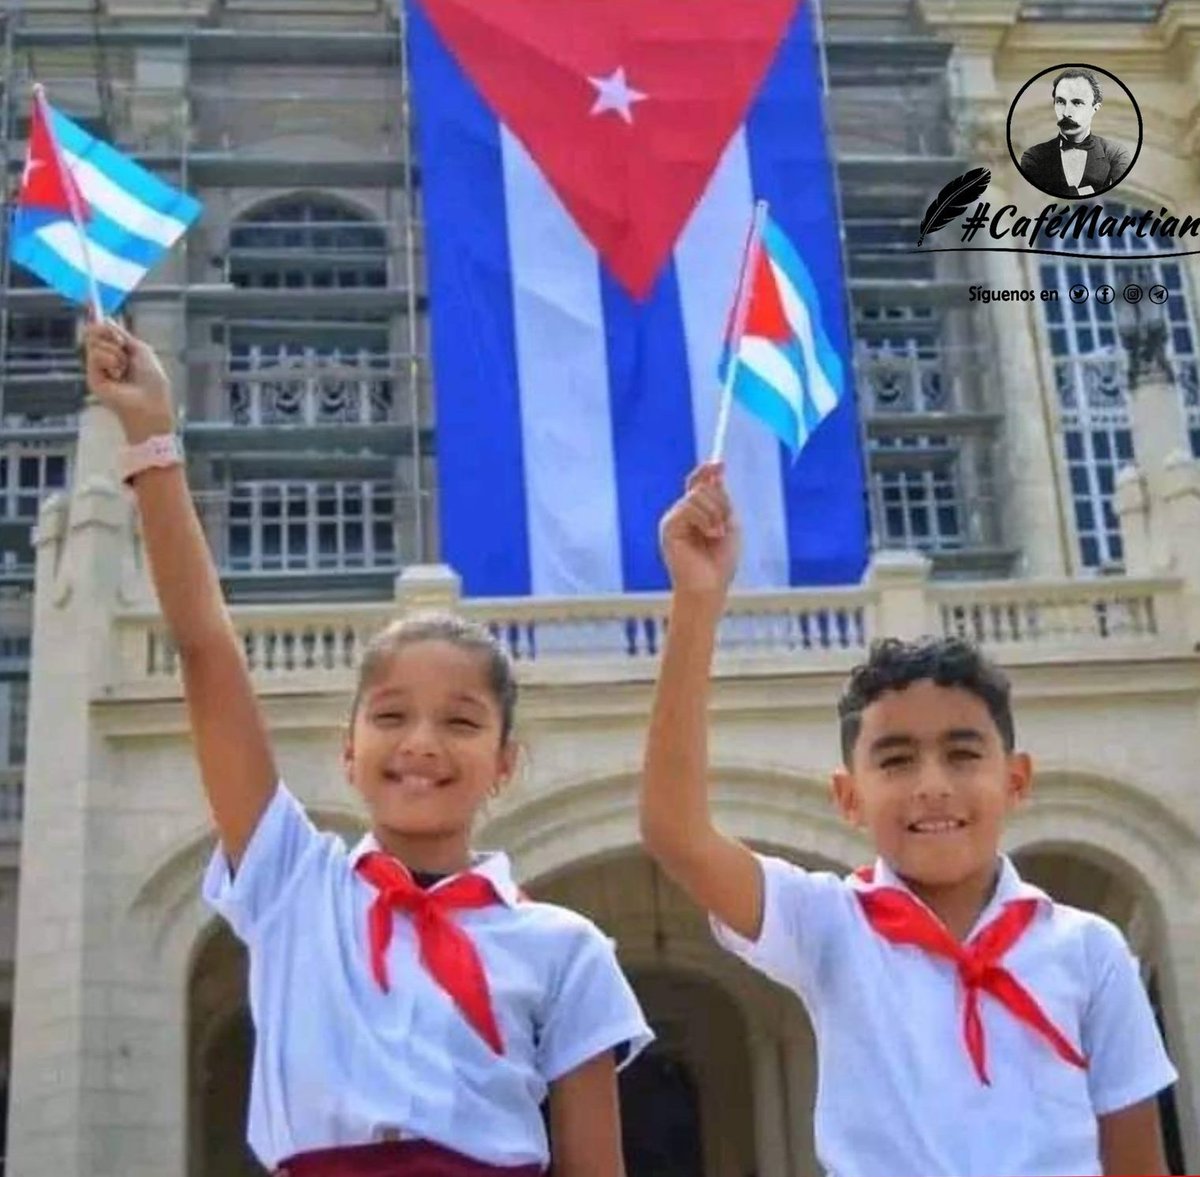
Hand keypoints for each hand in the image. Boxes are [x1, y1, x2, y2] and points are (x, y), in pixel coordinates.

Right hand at [83, 319, 174, 442]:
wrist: (150, 404)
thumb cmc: (152, 382)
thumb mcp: (142, 351)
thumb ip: (124, 335)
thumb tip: (106, 320)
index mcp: (119, 354)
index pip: (103, 333)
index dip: (98, 319)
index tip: (91, 300)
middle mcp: (106, 360)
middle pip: (94, 333)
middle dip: (107, 332)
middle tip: (120, 342)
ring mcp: (98, 369)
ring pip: (94, 343)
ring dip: (114, 351)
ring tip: (124, 367)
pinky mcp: (92, 378)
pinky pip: (94, 355)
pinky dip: (109, 360)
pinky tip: (117, 373)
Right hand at [658, 461, 739, 597]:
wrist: (709, 586)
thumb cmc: (720, 561)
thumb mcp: (728, 524)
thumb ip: (721, 500)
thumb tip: (716, 474)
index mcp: (697, 513)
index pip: (698, 484)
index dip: (707, 471)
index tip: (720, 463)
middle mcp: (682, 514)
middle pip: (702, 488)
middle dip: (719, 503)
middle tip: (724, 525)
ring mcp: (674, 519)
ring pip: (696, 496)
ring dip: (714, 513)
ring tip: (717, 535)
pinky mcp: (668, 527)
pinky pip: (688, 508)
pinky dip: (705, 519)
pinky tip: (710, 535)